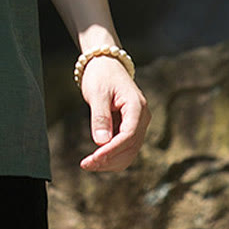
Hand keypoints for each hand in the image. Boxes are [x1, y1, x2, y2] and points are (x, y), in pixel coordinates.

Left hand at [78, 55, 150, 172]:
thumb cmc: (100, 75)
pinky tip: (96, 158)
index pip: (128, 136)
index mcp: (137, 108)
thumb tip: (101, 143)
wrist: (105, 63)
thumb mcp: (97, 93)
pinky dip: (112, 155)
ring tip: (88, 164)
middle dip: (109, 159)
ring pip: (129, 151)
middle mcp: (142, 118)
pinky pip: (124, 146)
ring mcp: (138, 124)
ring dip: (110, 161)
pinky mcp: (130, 127)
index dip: (112, 150)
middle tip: (86, 165)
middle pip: (130, 148)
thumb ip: (100, 117)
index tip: (94, 158)